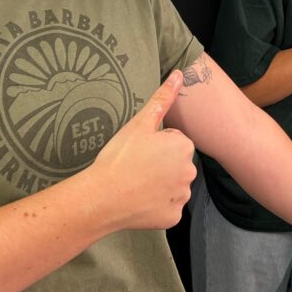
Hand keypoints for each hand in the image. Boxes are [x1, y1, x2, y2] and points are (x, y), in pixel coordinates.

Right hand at [87, 70, 196, 231]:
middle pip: (177, 163)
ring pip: (173, 186)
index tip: (139, 150)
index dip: (156, 144)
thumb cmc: (119, 157)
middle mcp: (189, 172)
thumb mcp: (140, 124)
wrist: (102, 197)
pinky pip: (168, 208)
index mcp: (184, 148)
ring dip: (160, 184)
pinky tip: (140, 201)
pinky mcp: (173, 218)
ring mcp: (182, 197)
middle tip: (136, 166)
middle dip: (162, 164)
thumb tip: (178, 73)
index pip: (175, 141)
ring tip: (136, 183)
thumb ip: (162, 98)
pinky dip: (157, 206)